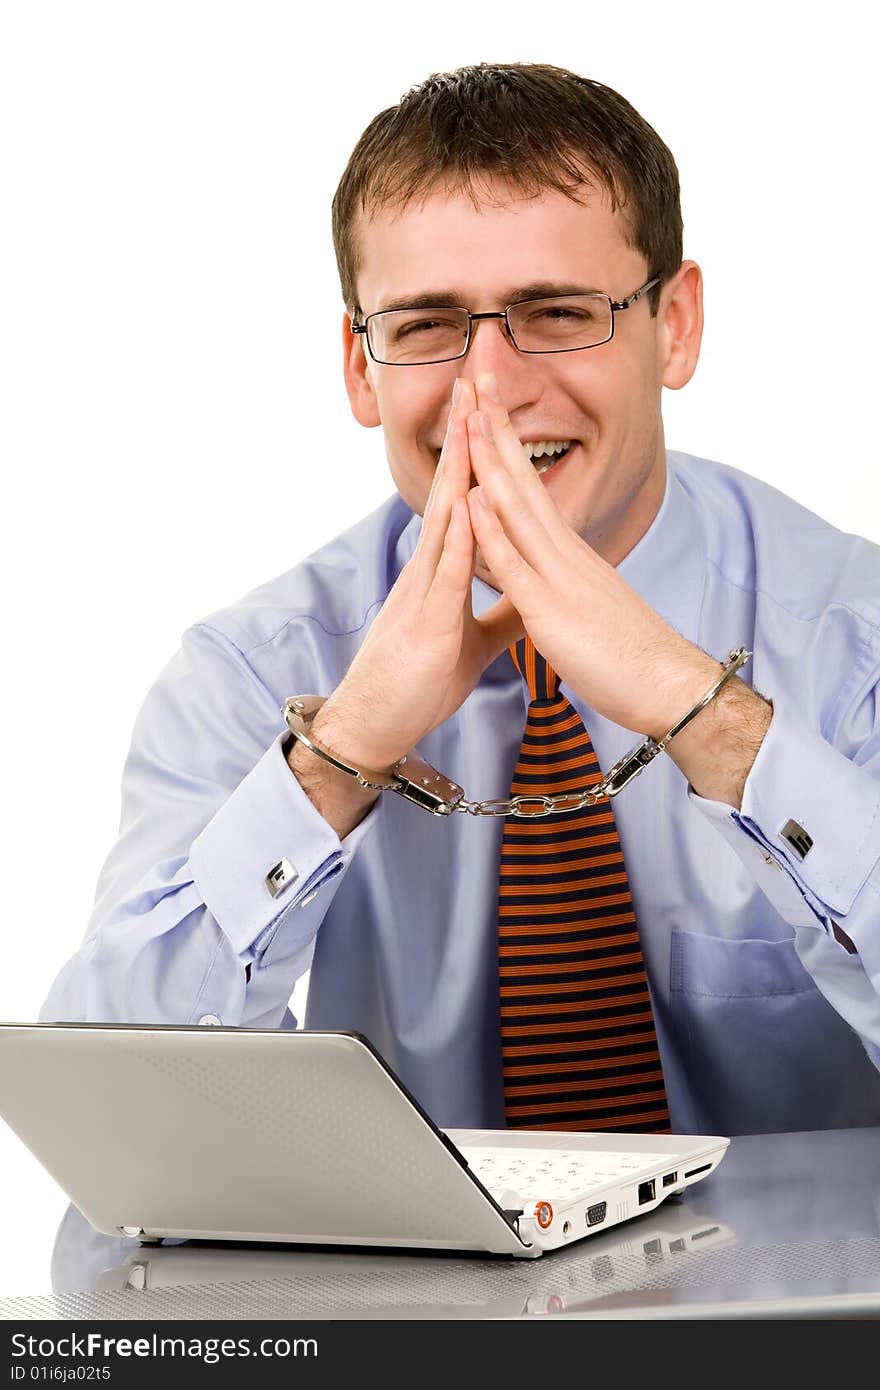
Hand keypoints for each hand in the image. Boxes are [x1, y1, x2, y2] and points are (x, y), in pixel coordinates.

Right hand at [317, 378, 522, 770]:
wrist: (380, 724)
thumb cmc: (421, 682)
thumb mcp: (473, 642)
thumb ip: (501, 615)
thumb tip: (528, 597)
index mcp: (444, 570)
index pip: (464, 498)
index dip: (479, 453)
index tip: (490, 406)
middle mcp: (430, 568)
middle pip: (450, 489)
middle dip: (463, 435)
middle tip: (474, 379)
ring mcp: (425, 591)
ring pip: (443, 519)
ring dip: (457, 469)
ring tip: (469, 420)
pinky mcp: (426, 621)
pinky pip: (443, 574)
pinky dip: (457, 539)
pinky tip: (466, 506)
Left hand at [464, 374, 720, 737]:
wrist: (668, 687)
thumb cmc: (628, 657)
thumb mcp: (589, 609)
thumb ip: (563, 587)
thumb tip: (545, 579)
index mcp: (571, 554)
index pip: (532, 488)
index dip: (507, 446)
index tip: (487, 407)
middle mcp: (566, 553)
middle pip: (524, 480)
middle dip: (496, 429)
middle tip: (477, 377)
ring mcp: (560, 577)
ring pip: (517, 509)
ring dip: (489, 461)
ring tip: (466, 416)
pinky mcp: (552, 611)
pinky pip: (517, 564)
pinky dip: (492, 529)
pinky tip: (472, 498)